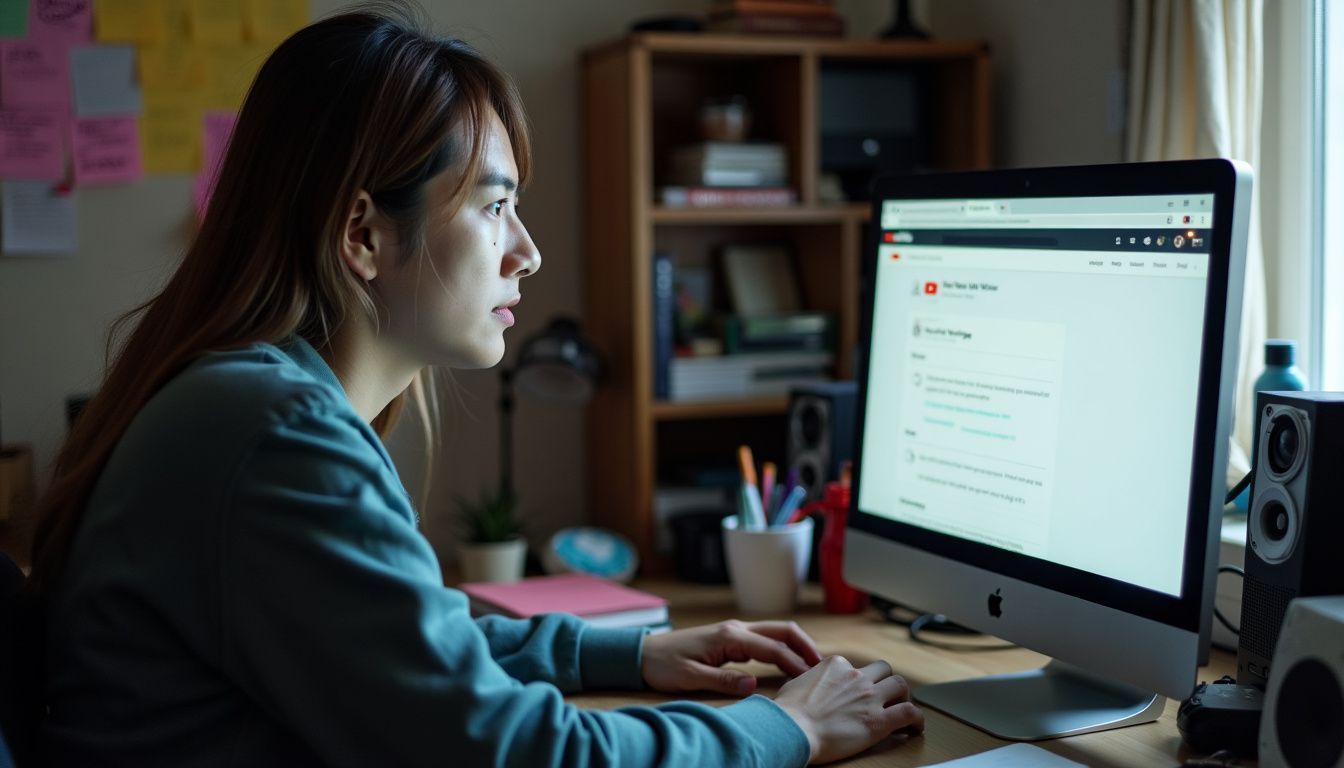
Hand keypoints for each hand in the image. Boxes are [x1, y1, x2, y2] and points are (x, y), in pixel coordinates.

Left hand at [640, 619, 822, 696]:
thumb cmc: (664, 665)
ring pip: (775, 633)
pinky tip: (790, 664)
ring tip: (813, 667)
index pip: (773, 648)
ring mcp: (734, 631)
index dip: (796, 664)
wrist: (642, 654)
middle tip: (824, 667)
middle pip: (782, 631)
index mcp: (729, 636)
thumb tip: (754, 686)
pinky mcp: (731, 638)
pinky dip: (782, 649)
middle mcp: (736, 628)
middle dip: (805, 646)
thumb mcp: (691, 677)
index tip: (813, 680)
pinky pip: (765, 641)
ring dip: (796, 646)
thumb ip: (723, 680)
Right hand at [773, 656, 923, 764]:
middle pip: (884, 670)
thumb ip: (810, 680)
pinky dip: (917, 719)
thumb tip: (809, 685)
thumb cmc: (788, 711)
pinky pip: (910, 713)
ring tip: (901, 709)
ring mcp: (870, 697)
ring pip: (900, 685)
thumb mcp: (795, 683)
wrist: (793, 728)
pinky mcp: (879, 720)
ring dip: (902, 696)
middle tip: (885, 697)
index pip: (857, 667)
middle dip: (885, 682)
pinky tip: (915, 728)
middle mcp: (856, 676)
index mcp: (836, 665)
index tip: (858, 692)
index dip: (860, 680)